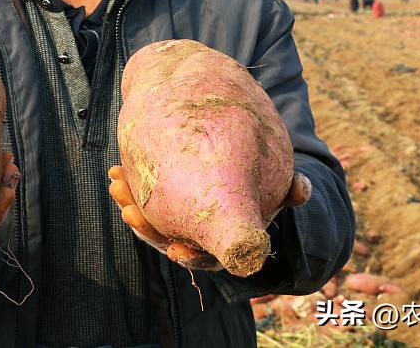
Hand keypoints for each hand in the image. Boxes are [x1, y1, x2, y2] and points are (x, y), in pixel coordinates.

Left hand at [108, 165, 311, 271]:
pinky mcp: (160, 201)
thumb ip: (287, 189)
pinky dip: (129, 187)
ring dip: (131, 203)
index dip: (192, 257)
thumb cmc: (259, 182)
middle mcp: (194, 235)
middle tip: (130, 210)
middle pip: (167, 238)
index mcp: (221, 242)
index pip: (204, 257)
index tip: (177, 252)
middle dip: (146, 226)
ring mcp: (174, 219)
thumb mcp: (274, 185)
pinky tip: (116, 171)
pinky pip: (141, 198)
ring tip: (116, 180)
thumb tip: (303, 190)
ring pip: (149, 218)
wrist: (237, 161)